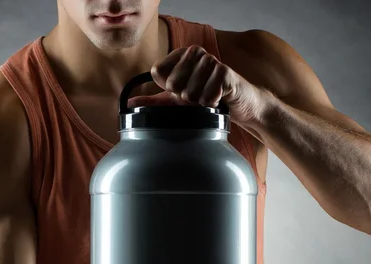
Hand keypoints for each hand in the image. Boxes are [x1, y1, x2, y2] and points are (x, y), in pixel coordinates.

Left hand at [127, 45, 264, 125]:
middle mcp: (195, 52)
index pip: (157, 72)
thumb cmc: (208, 99)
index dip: (168, 89)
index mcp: (181, 55)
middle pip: (172, 85)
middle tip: (198, 97)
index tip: (181, 91)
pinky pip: (206, 97)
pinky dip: (211, 105)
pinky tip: (219, 100)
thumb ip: (153, 101)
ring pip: (189, 93)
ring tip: (208, 98)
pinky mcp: (225, 73)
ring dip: (199, 104)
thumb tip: (130, 103)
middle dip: (184, 99)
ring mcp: (211, 61)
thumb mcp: (177, 102)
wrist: (240, 104)